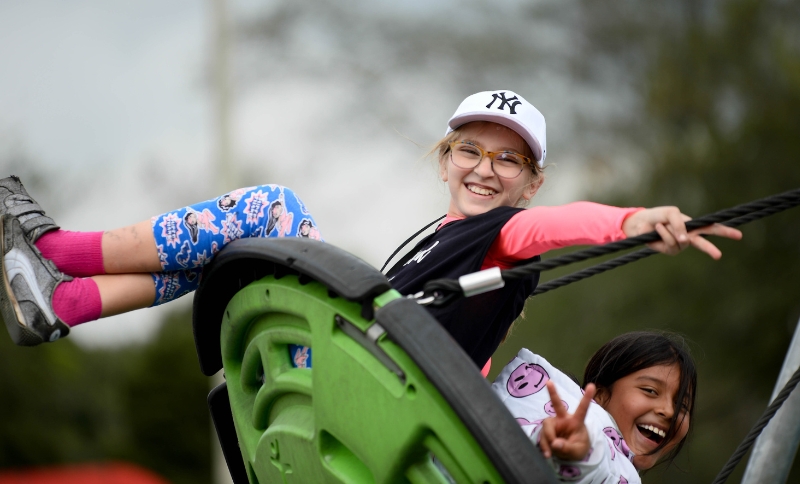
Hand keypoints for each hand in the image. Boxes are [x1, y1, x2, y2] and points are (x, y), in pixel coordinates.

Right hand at [538, 381, 595, 460]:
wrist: (569, 455)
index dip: (587, 398)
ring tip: (552, 453)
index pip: (582, 409)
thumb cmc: (577, 448)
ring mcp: (554, 424)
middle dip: (553, 393)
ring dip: (548, 440)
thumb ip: (567, 448)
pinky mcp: (546, 431)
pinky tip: (547, 454)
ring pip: (547, 427)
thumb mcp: (577, 451)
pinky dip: (544, 446)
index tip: (592, 386)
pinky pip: (542, 437)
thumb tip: (555, 443)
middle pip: (557, 405)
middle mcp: (563, 419)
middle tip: (549, 382)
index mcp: (576, 421)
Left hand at [622, 206, 741, 258]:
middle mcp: (688, 237)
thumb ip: (680, 223)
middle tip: (719, 256)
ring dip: (669, 230)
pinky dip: (663, 234)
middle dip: (710, 249)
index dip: (725, 231)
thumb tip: (686, 240)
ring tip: (661, 225)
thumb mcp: (670, 213)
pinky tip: (657, 229)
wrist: (640, 222)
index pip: (712, 228)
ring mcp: (679, 245)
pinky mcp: (669, 250)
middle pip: (703, 243)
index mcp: (693, 226)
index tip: (739, 236)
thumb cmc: (658, 215)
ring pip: (681, 241)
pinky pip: (669, 242)